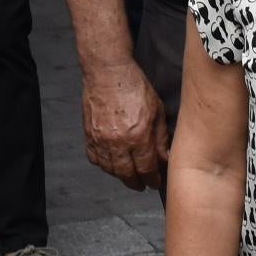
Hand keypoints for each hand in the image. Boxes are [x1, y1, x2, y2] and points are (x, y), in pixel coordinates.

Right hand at [82, 58, 172, 189]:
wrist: (108, 71)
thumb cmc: (135, 86)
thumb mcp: (157, 111)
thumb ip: (161, 138)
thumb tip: (166, 158)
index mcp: (139, 136)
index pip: (147, 170)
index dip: (153, 180)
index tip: (156, 182)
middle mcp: (118, 142)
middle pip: (127, 175)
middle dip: (137, 183)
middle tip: (143, 184)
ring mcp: (101, 139)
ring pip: (110, 170)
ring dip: (121, 175)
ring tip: (129, 173)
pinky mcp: (89, 134)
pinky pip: (94, 159)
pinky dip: (103, 164)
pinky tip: (111, 161)